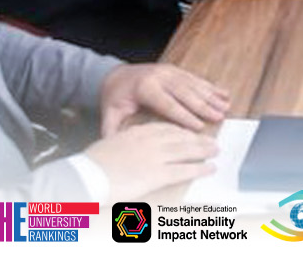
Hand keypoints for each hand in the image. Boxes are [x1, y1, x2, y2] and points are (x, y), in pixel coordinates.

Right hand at [83, 121, 219, 199]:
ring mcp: (156, 156)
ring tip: (215, 151)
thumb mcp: (109, 146)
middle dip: (197, 139)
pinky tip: (210, 168)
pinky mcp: (158, 173)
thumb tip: (129, 146)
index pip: (165, 127)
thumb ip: (124, 142)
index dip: (180, 129)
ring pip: (187, 150)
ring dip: (204, 151)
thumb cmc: (92, 164)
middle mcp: (150, 140)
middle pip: (180, 136)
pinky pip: (185, 170)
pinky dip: (200, 169)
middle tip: (211, 140)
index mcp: (137, 132)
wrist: (87, 175)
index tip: (190, 131)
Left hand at [98, 63, 231, 135]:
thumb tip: (113, 148)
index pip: (168, 104)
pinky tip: (223, 93)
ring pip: (194, 84)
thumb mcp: (109, 112)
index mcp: (145, 88)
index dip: (184, 116)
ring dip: (211, 96)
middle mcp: (159, 77)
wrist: (115, 74)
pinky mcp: (176, 70)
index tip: (199, 127)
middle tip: (219, 117)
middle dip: (204, 106)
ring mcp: (169, 71)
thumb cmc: (115, 96)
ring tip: (225, 107)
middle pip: (186, 93)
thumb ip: (111, 130)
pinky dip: (210, 87)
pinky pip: (195, 78)